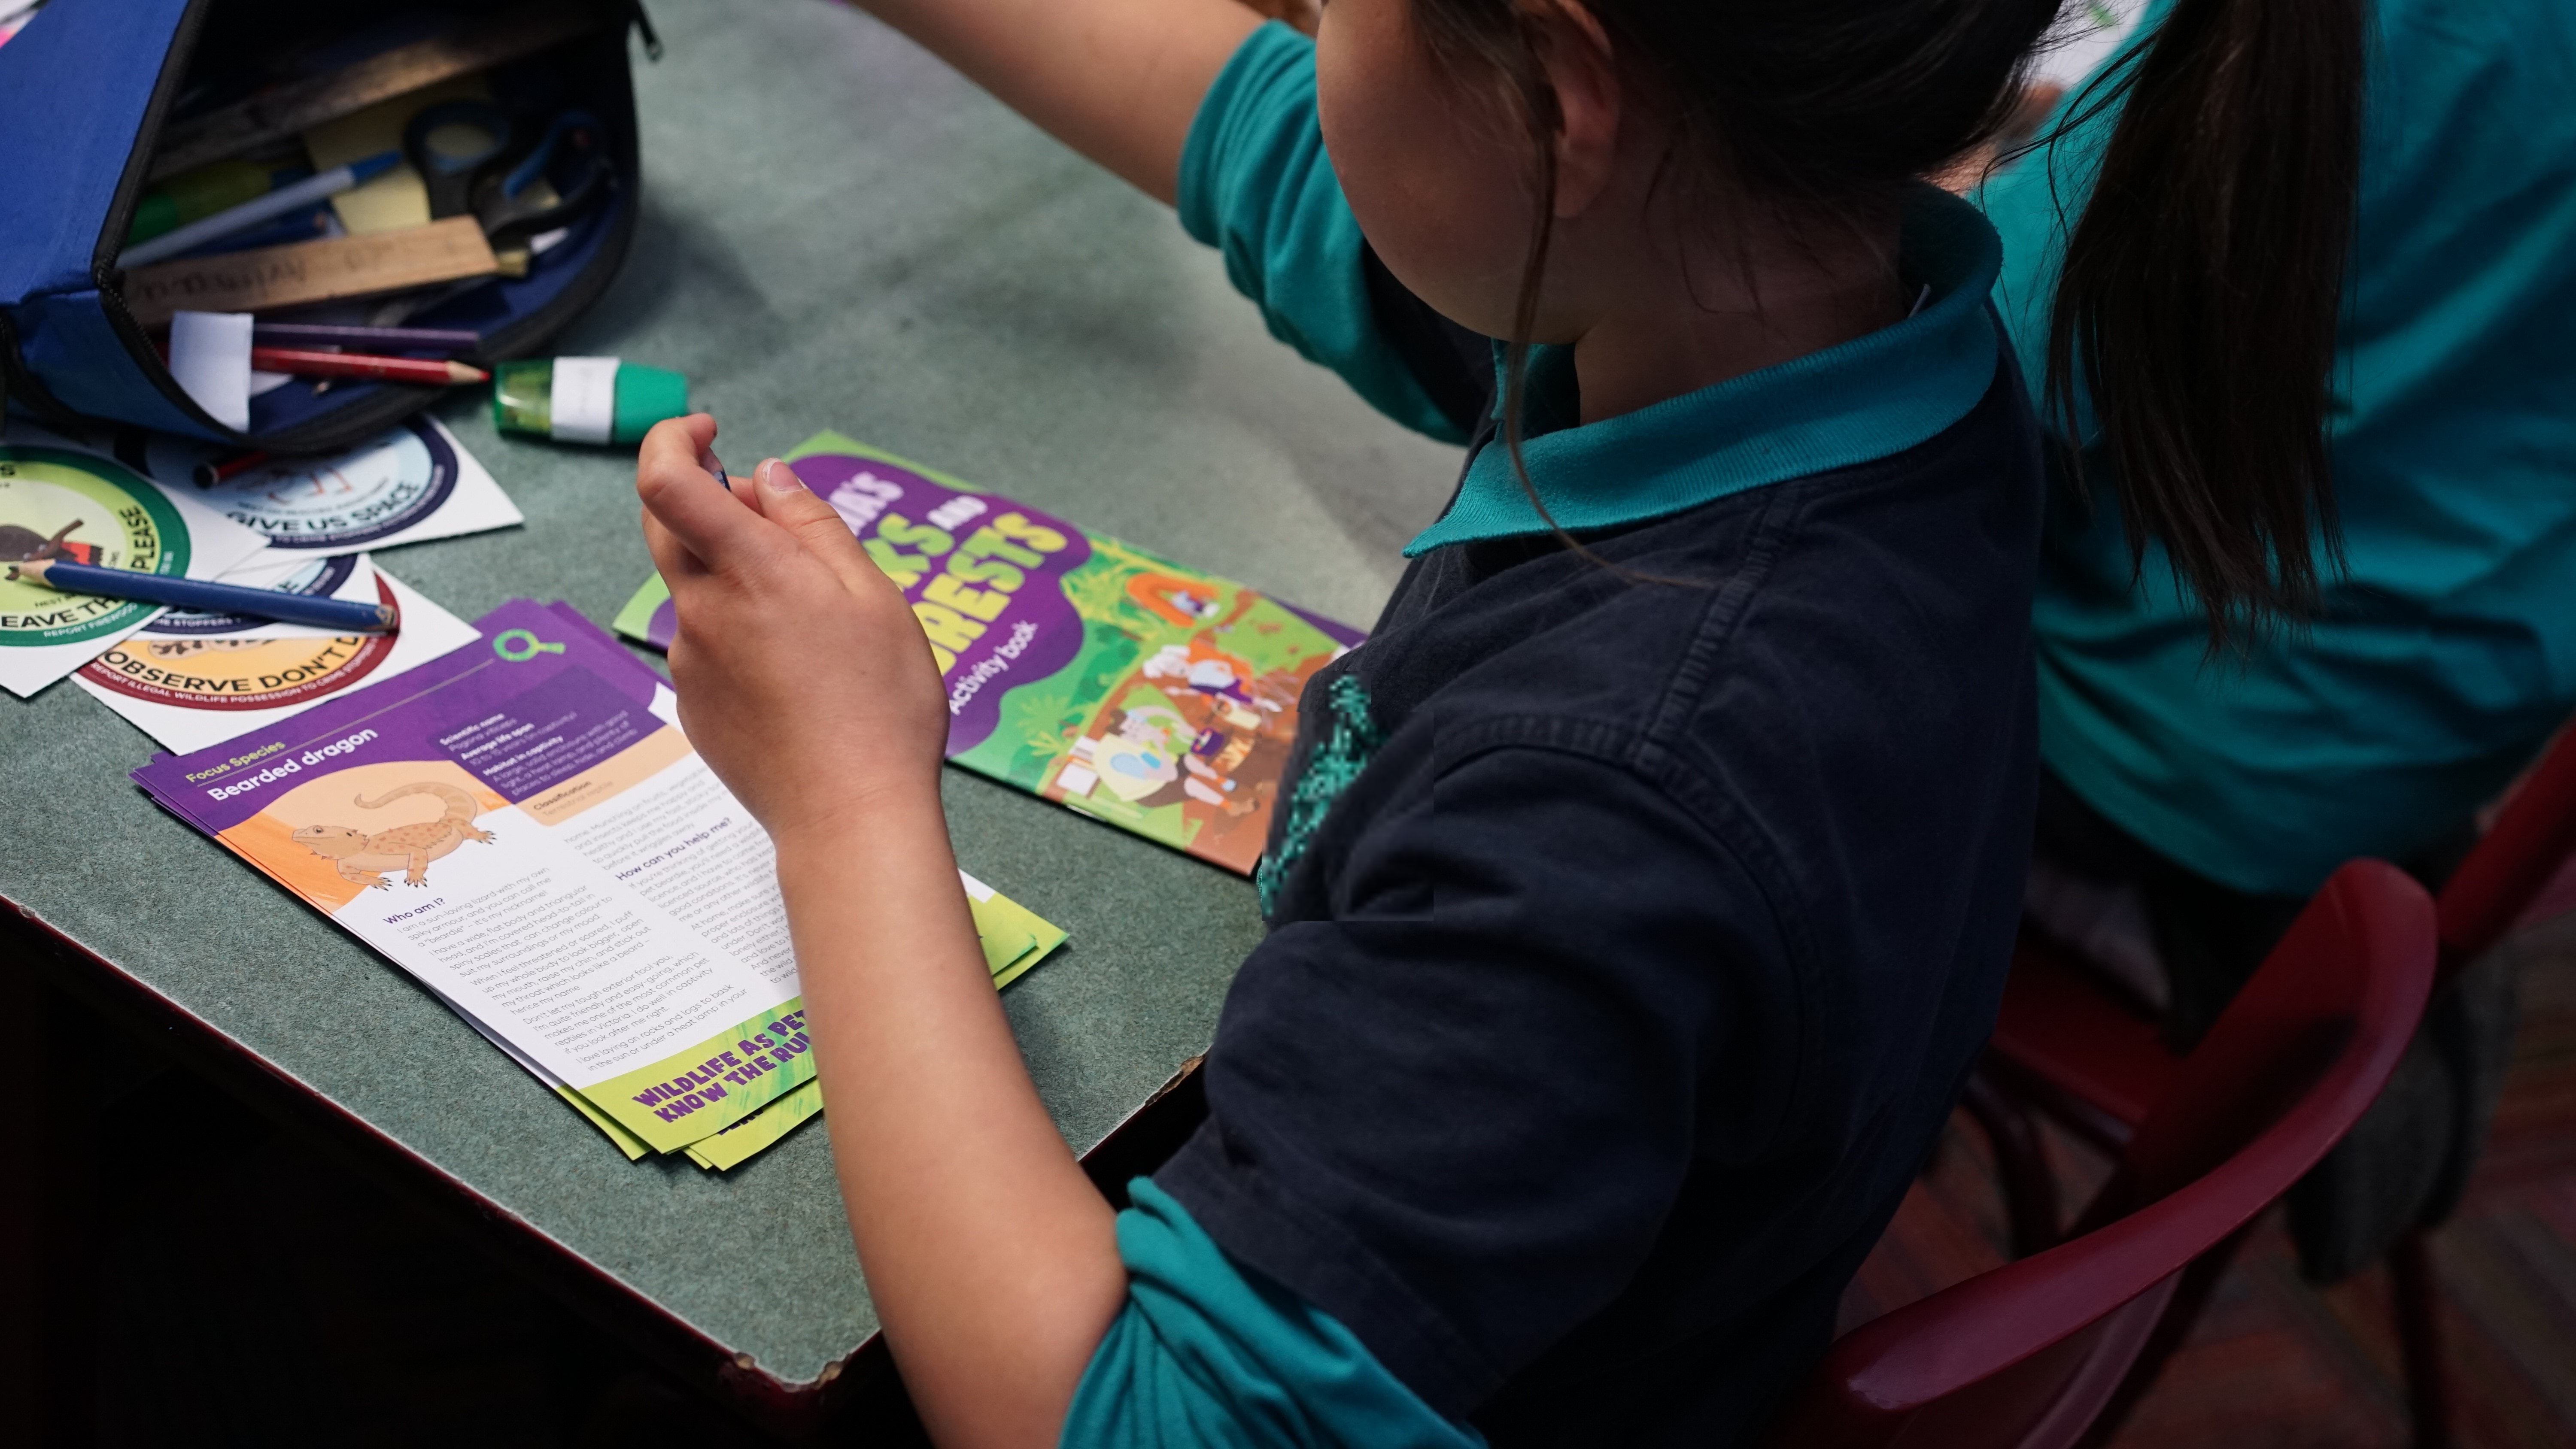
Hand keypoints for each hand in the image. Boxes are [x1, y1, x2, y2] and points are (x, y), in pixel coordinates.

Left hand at [636, 416, 949, 845]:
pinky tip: (799, 674)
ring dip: (738, 576)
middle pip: (666, 526)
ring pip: (697, 590)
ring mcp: (690, 662)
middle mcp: (702, 611)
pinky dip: (743, 634)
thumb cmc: (881, 706)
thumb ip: (812, 526)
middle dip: (704, 498)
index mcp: (750, 571)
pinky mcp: (694, 705)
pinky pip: (707, 645)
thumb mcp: (872, 596)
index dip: (672, 439)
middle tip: (768, 512)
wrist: (852, 816)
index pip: (666, 480)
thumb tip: (763, 476)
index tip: (708, 430)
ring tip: (818, 625)